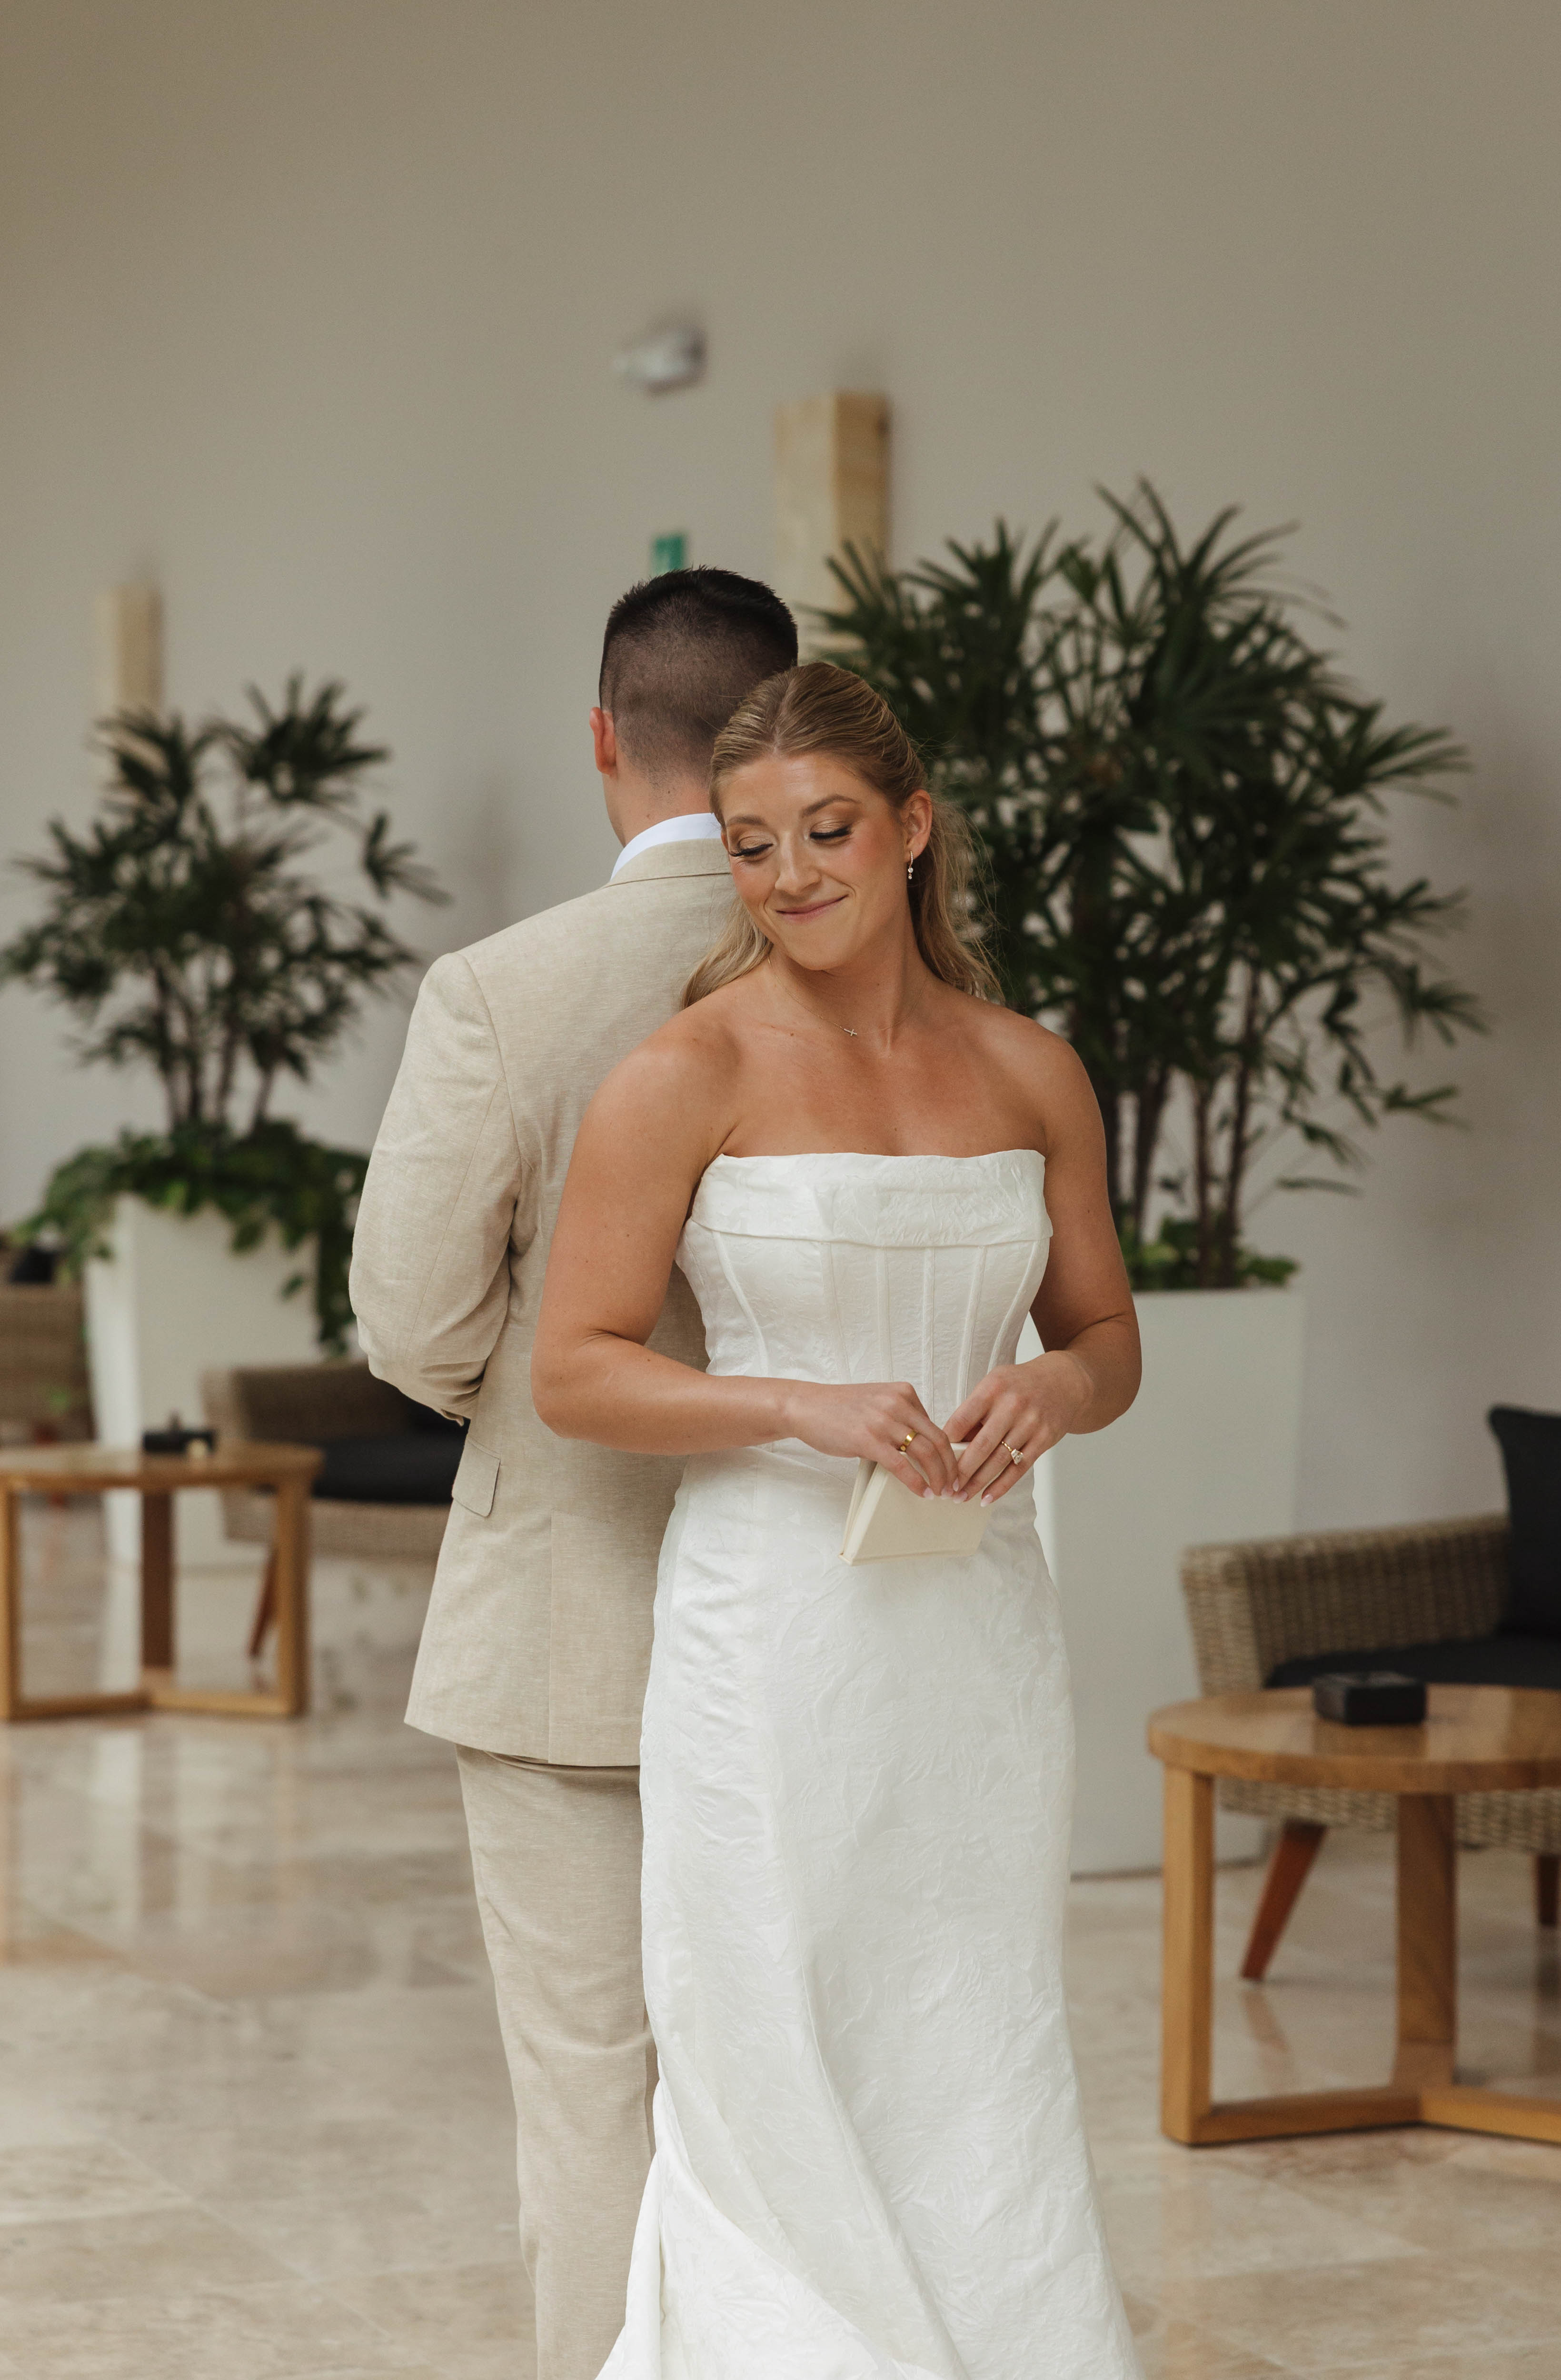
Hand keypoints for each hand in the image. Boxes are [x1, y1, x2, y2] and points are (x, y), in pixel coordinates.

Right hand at [781, 1380, 958, 1498]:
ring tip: (940, 1492)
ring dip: (938, 1477)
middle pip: (938, 1441)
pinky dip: (916, 1482)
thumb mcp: (878, 1401)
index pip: (937, 1426)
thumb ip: (901, 1417)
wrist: (806, 1406)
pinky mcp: (868, 1440)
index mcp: (903, 1393)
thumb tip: (922, 1445)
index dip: (949, 1453)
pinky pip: (902, 1465)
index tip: (952, 1469)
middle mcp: (897, 1404)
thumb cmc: (838, 1408)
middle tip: (953, 1485)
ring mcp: (883, 1421)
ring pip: (925, 1454)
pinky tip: (922, 1492)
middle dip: (950, 1468)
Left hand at [943, 1352, 1092, 1504]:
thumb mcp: (993, 1385)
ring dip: (977, 1483)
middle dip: (960, 1471)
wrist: (1062, 1383)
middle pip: (980, 1445)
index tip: (934, 1460)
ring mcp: (1030, 1423)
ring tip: (961, 1497)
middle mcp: (1012, 1405)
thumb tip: (950, 1445)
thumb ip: (973, 1412)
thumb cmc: (1018, 1386)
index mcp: (992, 1389)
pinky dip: (1001, 1486)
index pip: (962, 1420)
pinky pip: (1019, 1469)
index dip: (946, 1443)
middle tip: (945, 1488)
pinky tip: (986, 1498)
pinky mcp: (1043, 1440)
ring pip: (999, 1461)